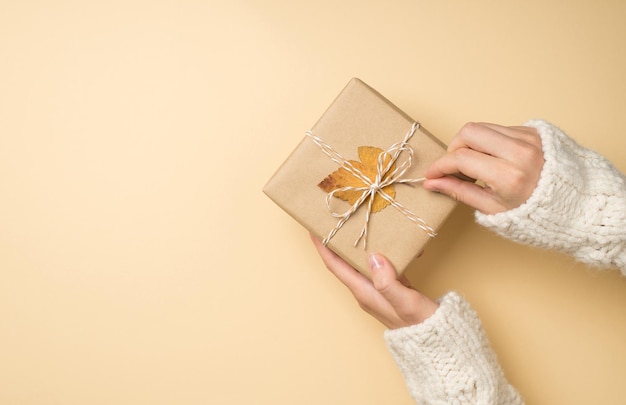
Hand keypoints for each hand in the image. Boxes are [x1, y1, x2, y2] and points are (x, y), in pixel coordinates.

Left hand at [310, 234, 438, 328]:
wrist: (437, 340)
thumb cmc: (422, 324)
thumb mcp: (406, 302)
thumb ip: (388, 282)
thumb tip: (374, 257)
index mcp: (364, 292)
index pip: (335, 266)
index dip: (323, 247)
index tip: (313, 229)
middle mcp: (366, 290)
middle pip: (343, 262)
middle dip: (334, 242)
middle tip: (332, 220)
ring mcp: (378, 289)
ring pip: (359, 262)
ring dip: (354, 245)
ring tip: (353, 225)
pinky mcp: (391, 287)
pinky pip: (378, 265)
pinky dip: (377, 251)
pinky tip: (385, 241)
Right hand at [423, 122, 543, 214]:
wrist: (578, 205)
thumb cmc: (536, 213)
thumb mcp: (493, 209)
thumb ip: (460, 192)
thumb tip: (432, 183)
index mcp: (509, 176)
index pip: (461, 159)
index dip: (441, 165)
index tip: (432, 174)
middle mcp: (519, 152)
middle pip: (469, 132)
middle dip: (454, 147)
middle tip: (455, 166)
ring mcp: (529, 138)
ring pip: (483, 127)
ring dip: (471, 143)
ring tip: (475, 164)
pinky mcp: (534, 131)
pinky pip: (500, 129)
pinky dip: (489, 142)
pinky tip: (494, 159)